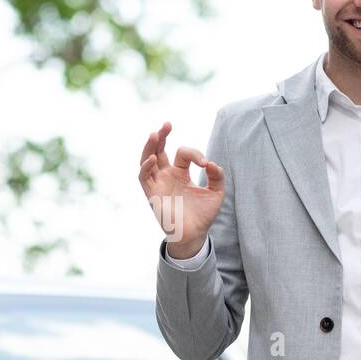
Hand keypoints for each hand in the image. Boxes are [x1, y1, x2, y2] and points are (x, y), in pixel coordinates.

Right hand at [138, 120, 223, 256]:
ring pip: (147, 160)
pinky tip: (153, 158)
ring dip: (150, 147)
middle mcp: (167, 175)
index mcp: (181, 173)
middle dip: (162, 136)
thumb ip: (217, 176)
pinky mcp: (151, 194)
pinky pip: (143, 177)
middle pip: (159, 150)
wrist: (195, 235)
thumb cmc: (203, 214)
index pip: (184, 153)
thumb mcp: (216, 192)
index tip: (205, 163)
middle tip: (167, 124)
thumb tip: (210, 164)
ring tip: (155, 134)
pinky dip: (145, 166)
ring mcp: (158, 184)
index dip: (194, 154)